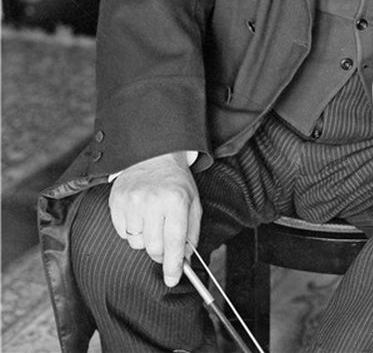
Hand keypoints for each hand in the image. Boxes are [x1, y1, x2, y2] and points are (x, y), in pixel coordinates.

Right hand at [109, 151, 200, 286]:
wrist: (154, 154)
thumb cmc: (176, 182)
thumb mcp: (193, 202)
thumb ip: (191, 232)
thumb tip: (184, 259)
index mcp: (176, 200)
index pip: (174, 242)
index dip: (173, 266)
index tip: (172, 279)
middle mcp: (153, 201)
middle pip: (154, 248)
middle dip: (161, 251)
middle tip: (164, 241)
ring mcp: (132, 201)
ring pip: (137, 243)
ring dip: (145, 239)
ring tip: (152, 220)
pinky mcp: (117, 201)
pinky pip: (123, 233)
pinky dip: (132, 230)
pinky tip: (139, 214)